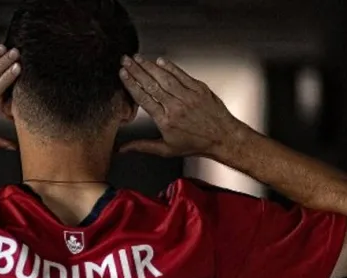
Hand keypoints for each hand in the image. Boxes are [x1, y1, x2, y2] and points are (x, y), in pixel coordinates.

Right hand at [118, 55, 245, 156]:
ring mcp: (188, 96)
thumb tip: (123, 149)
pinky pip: (181, 75)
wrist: (223, 138)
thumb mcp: (167, 150)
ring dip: (149, 66)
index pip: (143, 98)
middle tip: (125, 60)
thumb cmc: (197, 144)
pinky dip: (170, 67)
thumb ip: (143, 146)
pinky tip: (160, 61)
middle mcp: (176, 107)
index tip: (123, 74)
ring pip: (165, 77)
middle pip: (151, 84)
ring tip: (138, 57)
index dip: (131, 84)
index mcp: (166, 121)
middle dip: (136, 70)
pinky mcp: (199, 89)